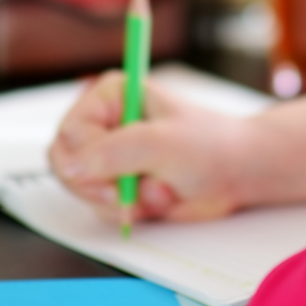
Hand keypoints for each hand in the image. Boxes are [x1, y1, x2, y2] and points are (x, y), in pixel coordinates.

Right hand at [49, 72, 252, 223]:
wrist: (239, 174)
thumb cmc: (210, 146)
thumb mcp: (160, 144)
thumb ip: (111, 154)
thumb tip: (69, 168)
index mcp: (111, 96)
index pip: (70, 132)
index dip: (86, 159)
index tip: (113, 175)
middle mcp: (105, 123)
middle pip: (66, 162)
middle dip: (99, 185)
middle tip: (126, 194)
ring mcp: (111, 155)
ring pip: (83, 188)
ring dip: (121, 199)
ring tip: (158, 189)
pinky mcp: (119, 183)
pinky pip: (102, 205)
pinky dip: (129, 209)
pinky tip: (159, 198)